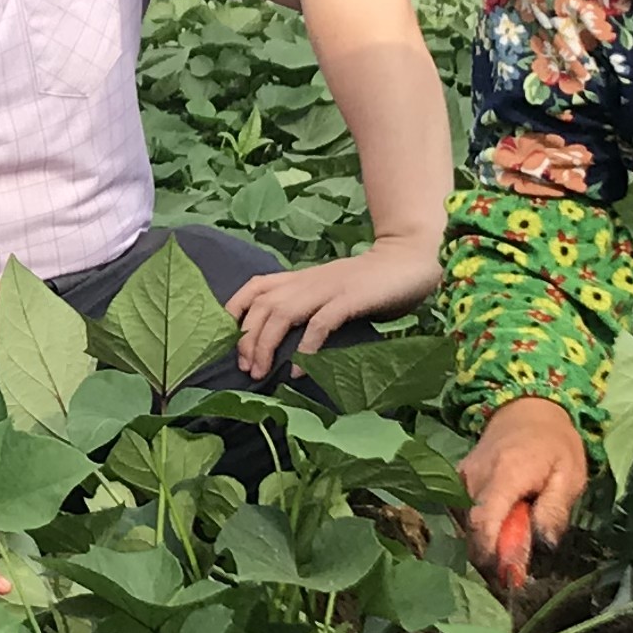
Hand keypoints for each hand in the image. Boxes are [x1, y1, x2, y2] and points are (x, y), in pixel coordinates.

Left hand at [226, 236, 445, 379]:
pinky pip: (321, 323)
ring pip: (282, 312)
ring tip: (260, 372)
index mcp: (301, 279)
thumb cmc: (370, 284)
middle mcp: (307, 281)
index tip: (223, 341)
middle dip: (246, 338)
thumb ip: (310, 309)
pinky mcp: (350, 298)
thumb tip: (286, 344)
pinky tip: (299, 371)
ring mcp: (328, 288)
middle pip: (262, 305)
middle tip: (245, 368)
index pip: (255, 287)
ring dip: (266, 343)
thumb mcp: (331, 293)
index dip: (233, 310)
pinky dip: (306, 347)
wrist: (409, 260)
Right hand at [459, 398, 589, 596]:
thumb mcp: (570, 477)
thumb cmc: (555, 444)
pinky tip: (503, 523)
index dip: (491, 556)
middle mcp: (474, 477)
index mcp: (504, 474)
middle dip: (494, 556)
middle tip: (519, 569)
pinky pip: (465, 515)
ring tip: (516, 534)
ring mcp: (461, 478)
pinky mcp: (457, 481)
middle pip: (474, 531)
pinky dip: (483, 527)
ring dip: (490, 540)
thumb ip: (554, 512)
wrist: (526, 408)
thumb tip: (543, 548)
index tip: (506, 580)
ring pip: (468, 526)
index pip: (483, 522)